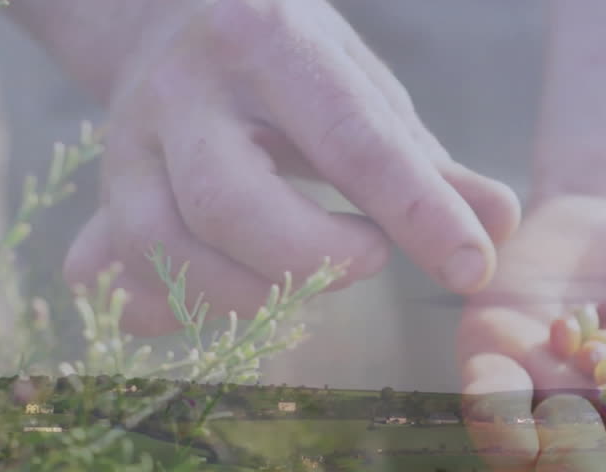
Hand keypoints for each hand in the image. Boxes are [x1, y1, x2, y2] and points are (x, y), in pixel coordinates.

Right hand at [62, 0, 519, 334]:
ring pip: (165, 248)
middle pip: (231, 204)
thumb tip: (501, 225)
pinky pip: (125, 273)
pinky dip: (178, 308)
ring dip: (248, 297)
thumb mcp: (364, 91)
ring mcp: (130, 141)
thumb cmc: (291, 68)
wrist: (167, 20)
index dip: (416, 212)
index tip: (472, 269)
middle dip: (311, 259)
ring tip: (305, 283)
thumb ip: (427, 163)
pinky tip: (226, 306)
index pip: (349, 138)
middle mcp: (185, 87)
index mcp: (267, 38)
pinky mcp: (105, 190)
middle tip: (368, 260)